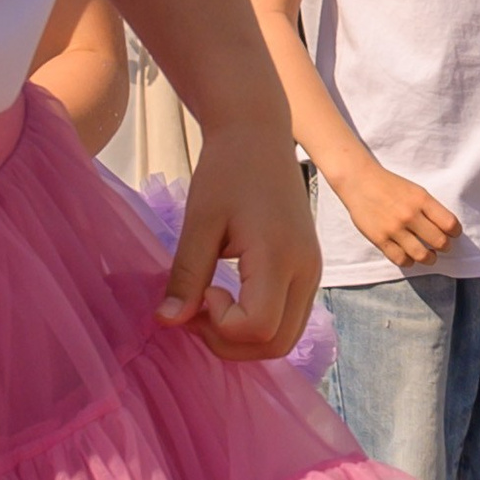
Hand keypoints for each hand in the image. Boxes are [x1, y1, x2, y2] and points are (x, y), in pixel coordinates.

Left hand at [158, 111, 326, 350]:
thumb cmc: (227, 170)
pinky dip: (257, 323)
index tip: (201, 291)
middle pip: (277, 344)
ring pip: (285, 337)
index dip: (221, 325)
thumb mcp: (199, 221)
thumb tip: (168, 323)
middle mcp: (306, 271)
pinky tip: (228, 296)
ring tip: (209, 303)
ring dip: (243, 337)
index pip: (259, 328)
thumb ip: (186, 276)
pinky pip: (288, 317)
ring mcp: (312, 272)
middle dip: (230, 343)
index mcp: (280, 256)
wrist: (258, 135)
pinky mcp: (308, 270)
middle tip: (197, 310)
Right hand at [321, 156, 459, 276]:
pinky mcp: (379, 239)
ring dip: (430, 259)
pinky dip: (409, 262)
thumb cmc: (390, 185)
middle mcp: (410, 215)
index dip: (455, 232)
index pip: (449, 223)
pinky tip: (410, 258)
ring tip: (430, 256)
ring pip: (421, 255)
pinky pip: (400, 259)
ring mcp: (394, 228)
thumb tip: (446, 229)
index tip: (453, 234)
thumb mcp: (415, 190)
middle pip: (439, 241)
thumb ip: (429, 208)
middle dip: (445, 247)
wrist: (360, 181)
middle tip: (443, 246)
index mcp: (421, 199)